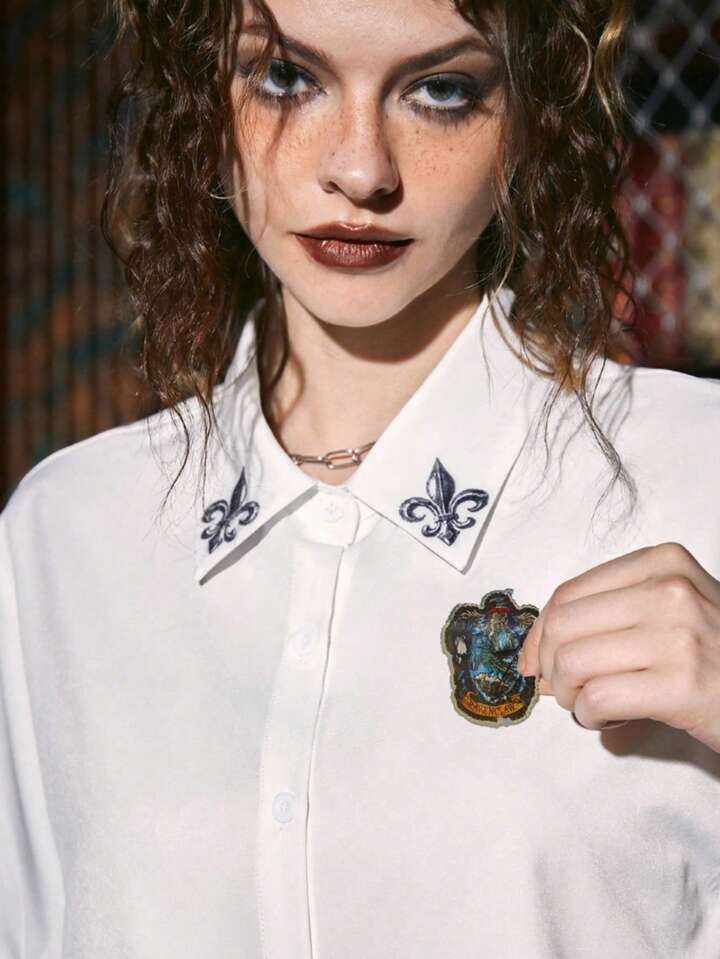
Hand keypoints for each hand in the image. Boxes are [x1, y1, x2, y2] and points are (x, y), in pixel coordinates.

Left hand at [517, 543, 719, 752]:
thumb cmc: (717, 657)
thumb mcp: (670, 614)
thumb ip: (609, 619)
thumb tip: (536, 654)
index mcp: (664, 563)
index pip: (570, 593)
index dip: (540, 633)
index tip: (534, 661)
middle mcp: (671, 590)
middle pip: (563, 626)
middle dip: (550, 666)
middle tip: (563, 691)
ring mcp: (679, 635)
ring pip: (572, 662)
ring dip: (569, 695)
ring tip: (589, 705)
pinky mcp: (683, 685)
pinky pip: (598, 698)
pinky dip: (590, 717)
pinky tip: (609, 719)